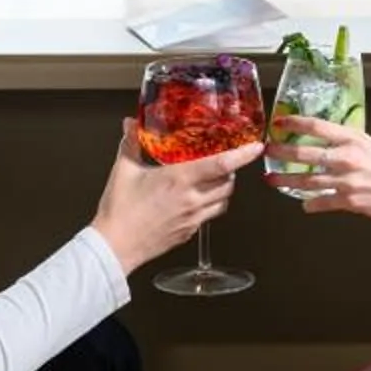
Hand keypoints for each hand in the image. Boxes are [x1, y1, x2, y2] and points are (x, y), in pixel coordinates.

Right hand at [90, 123, 264, 275]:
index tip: (256, 146)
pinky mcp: (189, 233)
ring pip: (223, 201)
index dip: (242, 155)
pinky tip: (196, 199)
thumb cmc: (119, 211)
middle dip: (232, 171)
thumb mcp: (123, 170)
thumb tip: (130, 123)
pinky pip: (209, 216)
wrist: (114, 247)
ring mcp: (193, 219)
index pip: (220, 164)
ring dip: (224, 189)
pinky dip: (210, 205)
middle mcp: (191, 199)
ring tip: (213, 178)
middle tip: (226, 160)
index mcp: (179, 179)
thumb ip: (131, 143)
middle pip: (228, 183)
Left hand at [263, 121, 370, 250]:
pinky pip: (322, 202)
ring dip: (285, 181)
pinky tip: (304, 205)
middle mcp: (348, 157)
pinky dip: (311, 204)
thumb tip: (332, 142)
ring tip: (271, 181)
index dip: (294, 123)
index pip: (317, 126)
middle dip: (281, 153)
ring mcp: (347, 181)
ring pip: (307, 180)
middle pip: (304, 153)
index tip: (279, 122)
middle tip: (267, 151)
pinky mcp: (349, 202)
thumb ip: (351, 143)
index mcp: (354, 139)